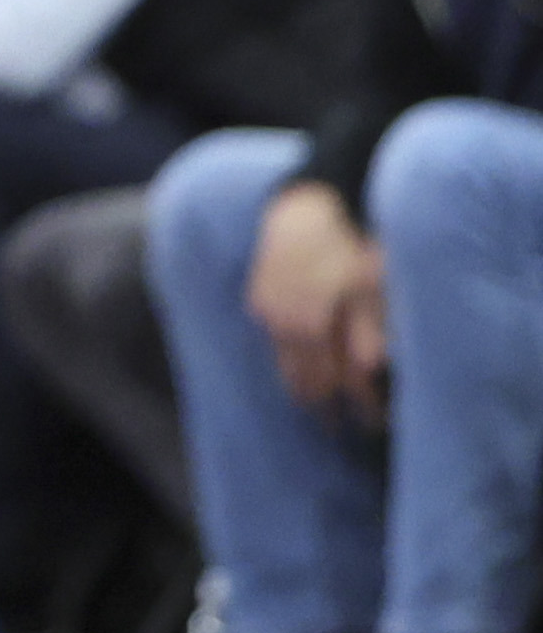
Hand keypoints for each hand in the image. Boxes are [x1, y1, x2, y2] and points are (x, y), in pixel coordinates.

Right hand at [252, 184, 390, 412]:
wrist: (307, 204)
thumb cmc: (350, 242)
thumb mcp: (371, 283)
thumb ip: (368, 328)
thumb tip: (372, 368)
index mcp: (314, 327)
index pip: (340, 382)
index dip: (359, 406)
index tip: (374, 424)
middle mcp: (285, 327)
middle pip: (305, 380)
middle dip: (325, 406)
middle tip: (338, 427)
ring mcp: (268, 313)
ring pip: (283, 364)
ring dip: (301, 387)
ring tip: (314, 405)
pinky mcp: (258, 299)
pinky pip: (273, 341)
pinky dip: (287, 358)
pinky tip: (297, 363)